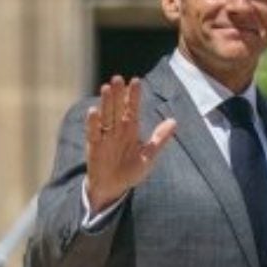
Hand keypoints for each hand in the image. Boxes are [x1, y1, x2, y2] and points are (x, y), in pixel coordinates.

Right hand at [86, 75, 176, 210]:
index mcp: (131, 130)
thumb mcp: (149, 156)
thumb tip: (174, 121)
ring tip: (106, 88)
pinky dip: (93, 123)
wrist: (113, 188)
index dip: (134, 96)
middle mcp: (117, 129)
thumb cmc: (131, 171)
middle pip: (118, 108)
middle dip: (118, 94)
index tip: (136, 81)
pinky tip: (94, 111)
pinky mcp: (94, 146)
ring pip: (106, 116)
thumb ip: (159, 139)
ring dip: (106, 103)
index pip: (133, 109)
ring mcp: (105, 136)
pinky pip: (93, 132)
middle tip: (118, 78)